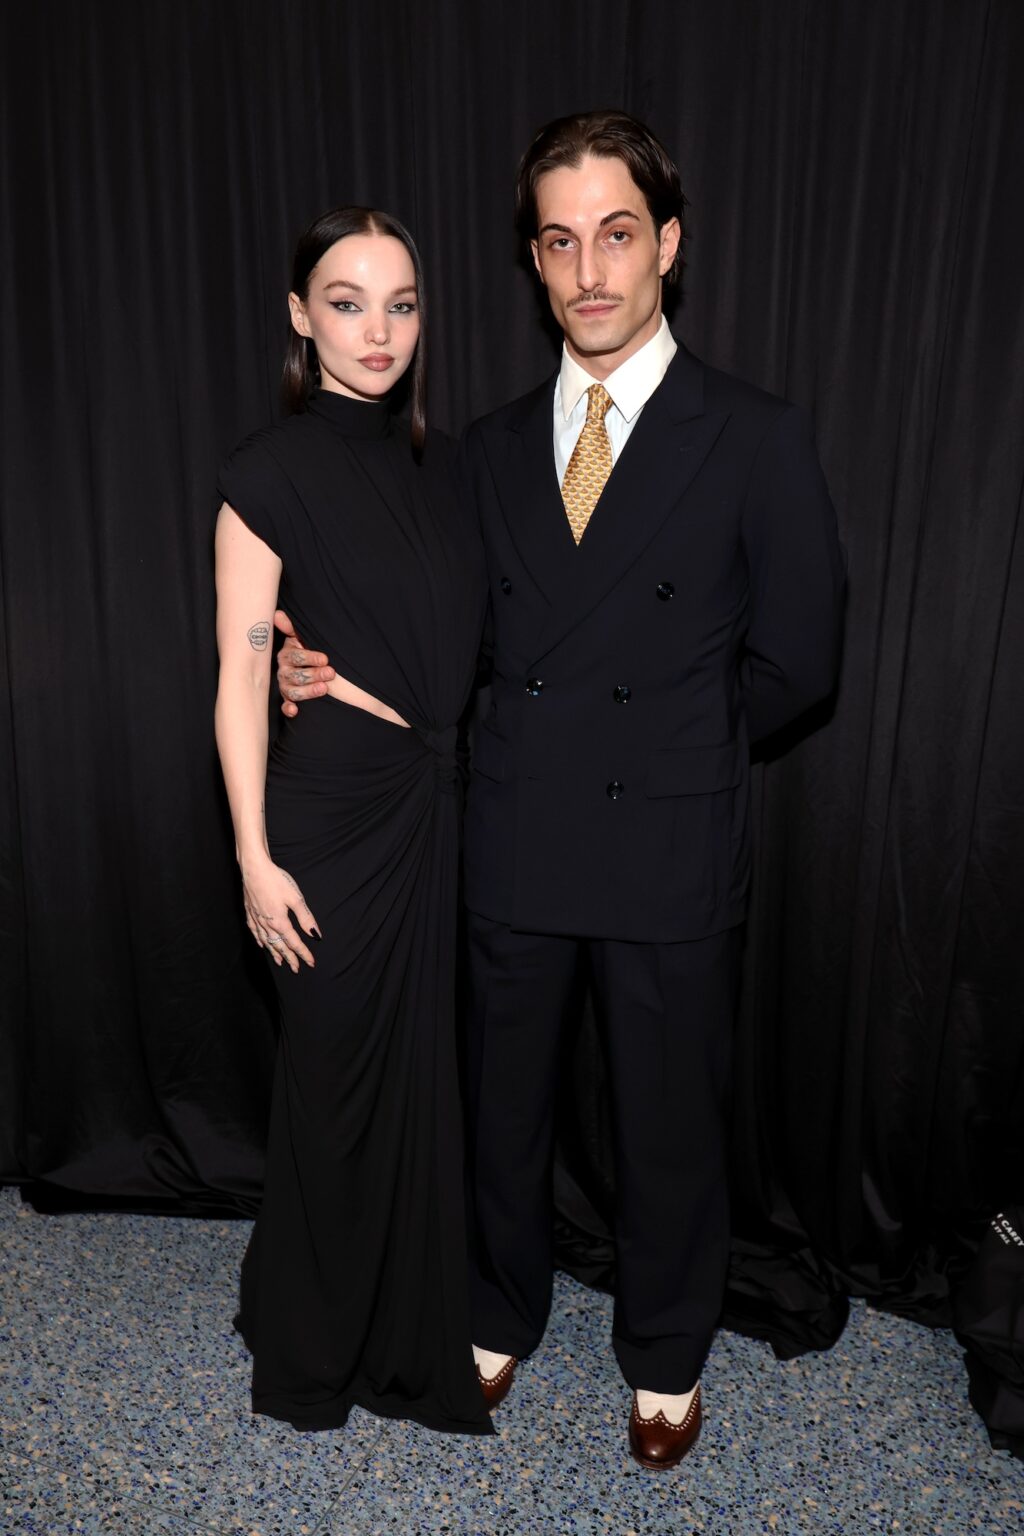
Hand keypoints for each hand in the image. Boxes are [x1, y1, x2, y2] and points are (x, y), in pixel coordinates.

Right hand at [240, 855, 320, 972]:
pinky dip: (259, 941)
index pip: (294, 943)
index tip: (311, 963)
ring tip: (280, 962)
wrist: (254, 868)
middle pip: (279, 946)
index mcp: (280, 922)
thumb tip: (315, 935)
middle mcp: (266, 924)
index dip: (303, 954)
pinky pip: (255, 932)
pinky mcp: (250, 913)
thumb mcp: (295, 898)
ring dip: (274, 953)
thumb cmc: (275, 880)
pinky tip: (261, 944)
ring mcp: (256, 919)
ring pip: (266, 942)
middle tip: (296, 968)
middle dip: (289, 958)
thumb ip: (306, 918)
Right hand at [274, 608, 334, 717]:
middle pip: (296, 676)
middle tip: (331, 673)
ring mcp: (285, 686)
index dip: (310, 658)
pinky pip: (285, 706)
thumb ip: (290, 627)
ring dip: (308, 691)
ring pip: (293, 691)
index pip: (297, 657)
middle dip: (314, 674)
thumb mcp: (297, 637)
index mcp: (286, 655)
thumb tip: (278, 614)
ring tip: (324, 689)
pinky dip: (288, 709)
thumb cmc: (302, 648)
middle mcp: (283, 672)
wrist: (303, 664)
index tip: (325, 658)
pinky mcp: (287, 699)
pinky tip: (295, 711)